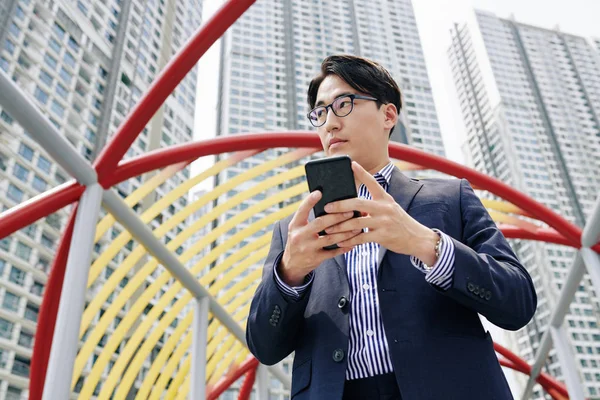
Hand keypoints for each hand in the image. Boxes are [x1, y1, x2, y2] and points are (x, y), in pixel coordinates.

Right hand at [279, 191, 361, 285]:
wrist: (292, 265)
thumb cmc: (299, 240)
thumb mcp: (296, 228)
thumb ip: (307, 218)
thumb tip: (327, 204)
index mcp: (295, 225)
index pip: (302, 210)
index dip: (310, 201)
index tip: (319, 192)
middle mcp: (300, 236)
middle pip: (320, 223)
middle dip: (337, 217)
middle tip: (350, 211)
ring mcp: (308, 248)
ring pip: (330, 238)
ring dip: (345, 232)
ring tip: (357, 227)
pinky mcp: (315, 258)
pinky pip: (333, 252)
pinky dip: (344, 247)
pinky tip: (353, 243)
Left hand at [323, 162, 438, 264]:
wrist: (418, 238)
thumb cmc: (400, 223)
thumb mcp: (391, 209)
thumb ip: (374, 206)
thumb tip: (353, 207)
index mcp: (385, 199)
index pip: (373, 182)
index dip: (362, 173)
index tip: (351, 164)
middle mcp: (385, 208)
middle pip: (358, 204)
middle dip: (340, 205)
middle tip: (327, 207)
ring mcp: (384, 222)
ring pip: (357, 222)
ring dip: (340, 226)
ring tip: (328, 229)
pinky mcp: (383, 236)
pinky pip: (361, 238)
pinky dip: (349, 240)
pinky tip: (340, 241)